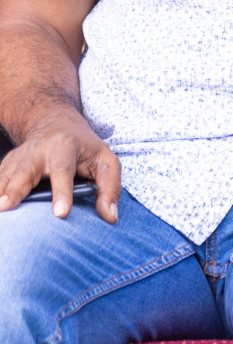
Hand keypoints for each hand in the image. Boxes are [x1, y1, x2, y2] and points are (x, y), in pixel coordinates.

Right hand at [0, 109, 118, 221]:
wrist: (57, 126)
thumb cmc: (86, 149)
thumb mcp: (106, 162)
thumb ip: (110, 188)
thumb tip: (110, 217)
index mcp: (65, 146)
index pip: (63, 170)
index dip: (62, 192)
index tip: (61, 214)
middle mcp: (38, 149)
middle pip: (25, 171)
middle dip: (16, 190)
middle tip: (6, 207)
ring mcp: (19, 157)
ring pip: (6, 176)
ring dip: (0, 193)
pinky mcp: (7, 164)